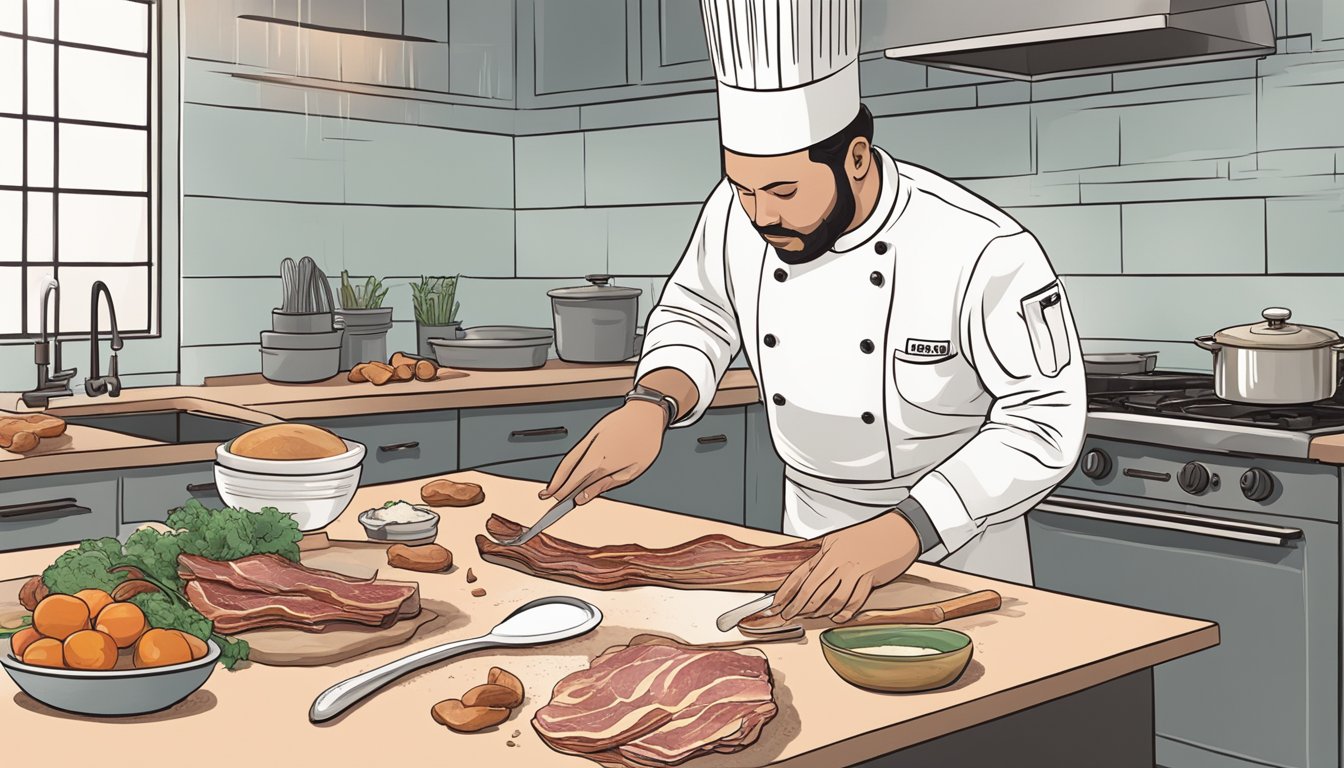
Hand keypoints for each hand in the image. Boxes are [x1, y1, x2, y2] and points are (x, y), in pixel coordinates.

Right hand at [540, 401, 666, 505]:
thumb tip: (584, 497)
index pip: (578, 482)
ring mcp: (590, 440)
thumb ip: (606, 485)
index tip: (559, 504)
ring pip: (568, 461)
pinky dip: (566, 463)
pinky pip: (574, 451)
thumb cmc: (645, 441)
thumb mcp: (633, 470)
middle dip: (557, 487)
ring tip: (550, 488)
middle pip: (570, 473)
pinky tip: (564, 471)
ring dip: (557, 475)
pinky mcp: (591, 433)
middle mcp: (594, 451)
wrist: (646, 413)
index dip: (566, 494)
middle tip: (547, 498)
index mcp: (605, 462)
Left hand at [763, 512, 920, 623]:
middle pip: (812, 589)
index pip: (800, 574)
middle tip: (788, 617)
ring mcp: (854, 570)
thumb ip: (822, 555)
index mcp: (828, 550)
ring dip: (819, 611)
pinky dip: (844, 612)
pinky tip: (836, 616)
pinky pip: (854, 600)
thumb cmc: (869, 535)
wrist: (898, 530)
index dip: (786, 592)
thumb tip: (806, 573)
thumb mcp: (839, 539)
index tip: (776, 604)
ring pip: (831, 598)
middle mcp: (838, 560)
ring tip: (811, 616)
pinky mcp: (870, 578)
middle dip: (797, 606)